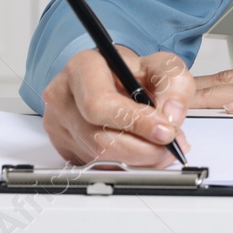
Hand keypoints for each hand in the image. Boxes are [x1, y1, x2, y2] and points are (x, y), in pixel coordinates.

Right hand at [40, 46, 194, 165]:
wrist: (118, 80)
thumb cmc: (134, 71)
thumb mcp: (161, 65)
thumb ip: (173, 84)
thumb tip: (171, 115)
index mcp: (82, 68)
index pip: (99, 104)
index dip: (135, 122)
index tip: (165, 131)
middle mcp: (63, 98)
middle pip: (100, 139)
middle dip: (144, 149)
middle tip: (172, 145)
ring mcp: (60, 126)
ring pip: (101, 159)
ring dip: (140, 160)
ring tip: (164, 147)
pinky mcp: (65, 149)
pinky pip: (99, 167)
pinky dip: (129, 165)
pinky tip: (146, 152)